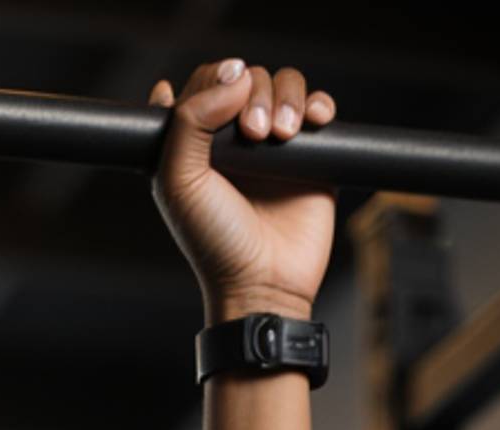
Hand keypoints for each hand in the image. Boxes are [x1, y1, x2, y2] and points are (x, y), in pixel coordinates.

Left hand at [148, 60, 336, 319]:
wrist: (263, 283)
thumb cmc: (215, 242)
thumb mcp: (180, 181)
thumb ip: (189, 120)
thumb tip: (236, 75)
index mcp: (197, 142)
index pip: (206, 81)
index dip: (213, 80)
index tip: (219, 105)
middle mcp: (235, 140)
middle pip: (248, 77)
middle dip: (253, 93)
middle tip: (256, 134)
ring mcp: (275, 148)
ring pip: (285, 85)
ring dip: (287, 97)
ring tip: (282, 135)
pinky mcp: (312, 158)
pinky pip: (319, 108)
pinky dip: (318, 105)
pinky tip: (312, 123)